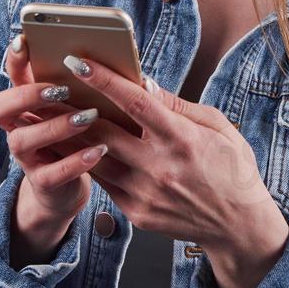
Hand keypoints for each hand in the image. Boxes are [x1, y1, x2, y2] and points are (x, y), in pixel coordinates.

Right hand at [0, 35, 106, 226]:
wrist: (68, 187)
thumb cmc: (78, 137)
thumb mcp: (80, 108)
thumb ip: (88, 87)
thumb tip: (119, 61)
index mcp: (26, 105)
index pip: (10, 78)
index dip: (13, 61)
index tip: (25, 41)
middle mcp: (18, 128)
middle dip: (26, 95)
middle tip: (60, 89)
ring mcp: (27, 157)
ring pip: (22, 140)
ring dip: (55, 126)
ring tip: (87, 117)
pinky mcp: (43, 183)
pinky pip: (50, 174)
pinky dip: (74, 162)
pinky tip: (97, 151)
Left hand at [61, 53, 288, 287]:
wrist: (238, 225)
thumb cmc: (232, 169)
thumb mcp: (218, 127)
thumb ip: (178, 106)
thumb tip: (144, 84)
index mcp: (182, 139)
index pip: (136, 102)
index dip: (104, 80)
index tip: (79, 62)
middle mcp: (160, 167)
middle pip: (104, 131)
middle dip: (73, 106)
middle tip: (51, 87)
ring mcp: (145, 193)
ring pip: (95, 159)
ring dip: (70, 136)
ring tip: (50, 116)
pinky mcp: (137, 212)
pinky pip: (105, 182)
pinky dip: (87, 162)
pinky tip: (73, 147)